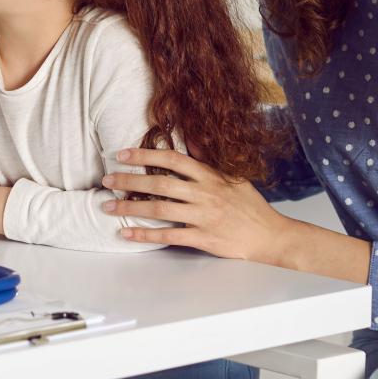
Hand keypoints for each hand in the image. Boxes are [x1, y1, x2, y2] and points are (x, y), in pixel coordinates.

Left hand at [99, 148, 290, 261]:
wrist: (271, 236)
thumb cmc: (250, 206)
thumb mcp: (233, 176)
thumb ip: (209, 160)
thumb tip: (191, 139)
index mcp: (211, 176)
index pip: (173, 159)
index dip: (145, 155)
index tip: (122, 154)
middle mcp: (205, 193)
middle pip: (160, 183)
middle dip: (129, 180)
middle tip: (106, 179)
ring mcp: (203, 217)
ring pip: (160, 209)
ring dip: (130, 207)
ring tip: (107, 206)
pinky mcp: (203, 238)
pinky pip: (168, 236)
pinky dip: (145, 235)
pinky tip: (126, 233)